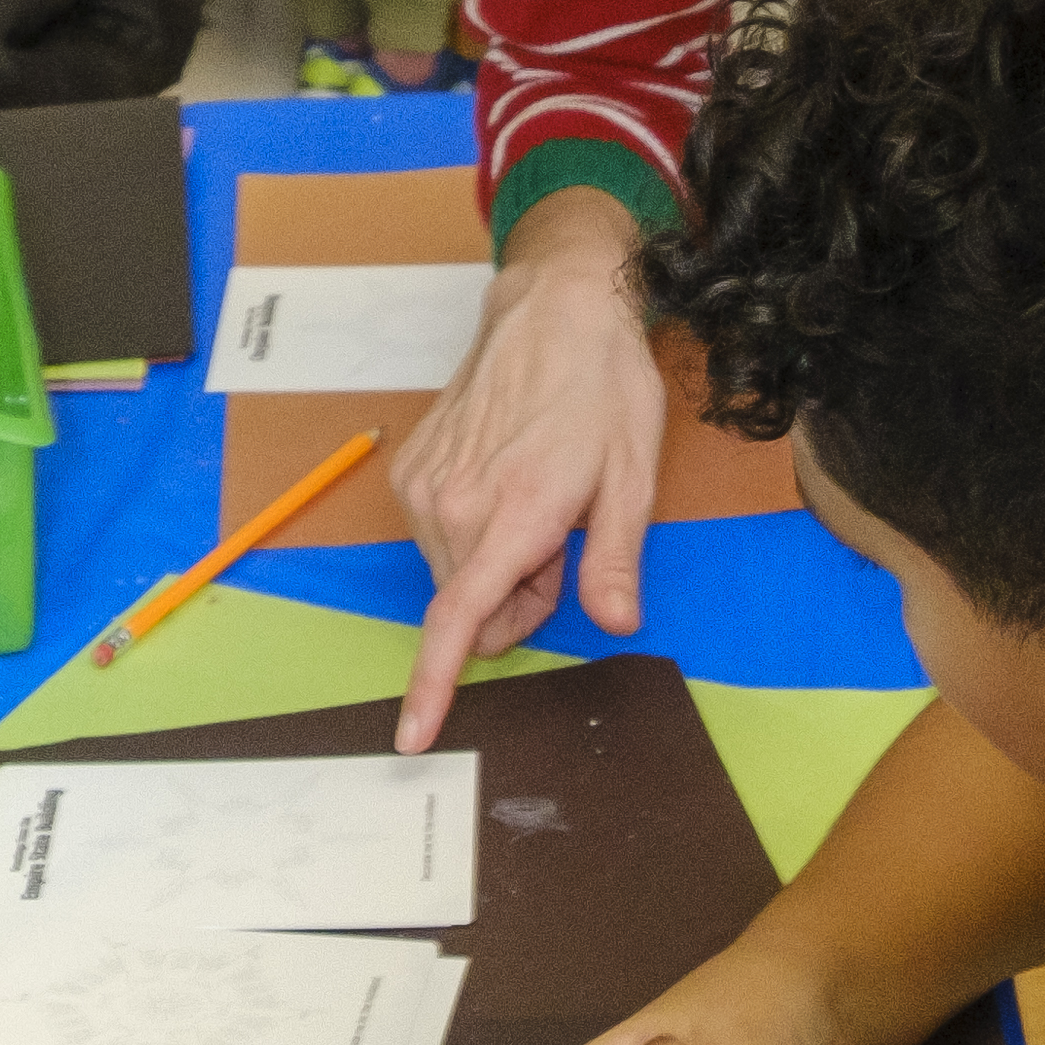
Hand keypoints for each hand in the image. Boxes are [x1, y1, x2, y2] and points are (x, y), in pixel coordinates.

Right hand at [392, 192, 666, 748]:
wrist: (553, 308)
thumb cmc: (602, 388)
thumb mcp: (632, 478)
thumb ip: (613, 559)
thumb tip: (614, 621)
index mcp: (512, 516)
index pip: (458, 621)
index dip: (435, 686)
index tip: (413, 735)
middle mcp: (452, 507)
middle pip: (473, 609)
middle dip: (519, 598)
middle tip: (564, 541)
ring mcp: (425, 489)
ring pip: (456, 576)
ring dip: (498, 565)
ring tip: (540, 503)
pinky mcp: (412, 472)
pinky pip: (440, 538)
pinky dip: (476, 534)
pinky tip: (508, 484)